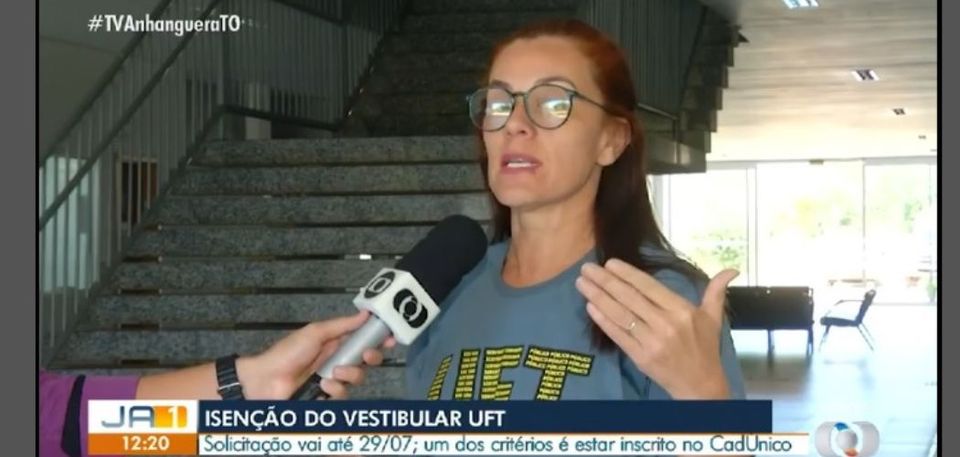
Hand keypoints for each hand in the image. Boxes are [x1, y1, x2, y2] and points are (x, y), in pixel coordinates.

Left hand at [238, 311, 396, 399]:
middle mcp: (338, 360)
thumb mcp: (315, 332)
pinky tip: (322, 386)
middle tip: (367, 355)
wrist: (266, 380)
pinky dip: (335, 390)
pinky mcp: (328, 396)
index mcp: (336, 342)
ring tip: (333, 374)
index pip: (364, 339)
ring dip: (349, 375)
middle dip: (371, 356)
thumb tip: (365, 314)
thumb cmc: (286, 353)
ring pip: (358, 378)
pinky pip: (343, 394)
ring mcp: (333, 379)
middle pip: (367, 360)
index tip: (390, 337)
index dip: (379, 338)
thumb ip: (342, 325)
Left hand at [575, 259, 736, 398]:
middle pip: (629, 298)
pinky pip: (618, 335)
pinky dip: (603, 320)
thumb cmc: (705, 348)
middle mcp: (665, 324)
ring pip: (620, 314)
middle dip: (605, 281)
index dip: (627, 274)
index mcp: (682, 310)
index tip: (609, 263)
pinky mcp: (640, 357)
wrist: (701, 385)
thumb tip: (731, 270)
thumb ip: (716, 291)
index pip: (648, 287)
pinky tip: (590, 307)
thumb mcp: (713, 318)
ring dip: (598, 297)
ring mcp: (651, 341)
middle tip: (586, 268)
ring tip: (581, 284)